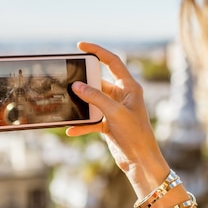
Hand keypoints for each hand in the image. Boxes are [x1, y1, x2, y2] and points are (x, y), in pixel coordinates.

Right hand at [67, 42, 169, 195]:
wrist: (140, 161)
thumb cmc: (136, 134)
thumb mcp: (115, 113)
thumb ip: (95, 97)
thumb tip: (76, 86)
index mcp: (129, 87)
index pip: (112, 62)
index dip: (97, 51)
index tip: (80, 46)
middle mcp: (122, 96)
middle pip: (99, 81)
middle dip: (84, 81)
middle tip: (68, 78)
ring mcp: (115, 110)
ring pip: (93, 101)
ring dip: (81, 104)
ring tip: (67, 102)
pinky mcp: (108, 124)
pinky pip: (91, 120)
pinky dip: (82, 124)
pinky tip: (72, 129)